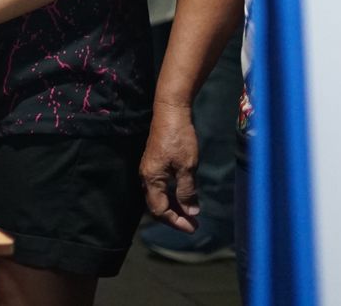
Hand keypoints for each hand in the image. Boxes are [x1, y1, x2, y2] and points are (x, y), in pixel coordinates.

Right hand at [141, 99, 201, 231]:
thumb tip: (191, 212)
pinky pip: (160, 187)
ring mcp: (149, 169)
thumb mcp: (187, 167)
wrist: (170, 113)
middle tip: (194, 225)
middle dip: (174, 217)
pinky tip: (184, 196)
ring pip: (159, 196)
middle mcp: (146, 176)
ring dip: (174, 207)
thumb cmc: (179, 139)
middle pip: (156, 205)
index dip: (176, 222)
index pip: (159, 209)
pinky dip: (172, 196)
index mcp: (152, 179)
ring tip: (191, 214)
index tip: (193, 228)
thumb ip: (187, 191)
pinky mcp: (154, 163)